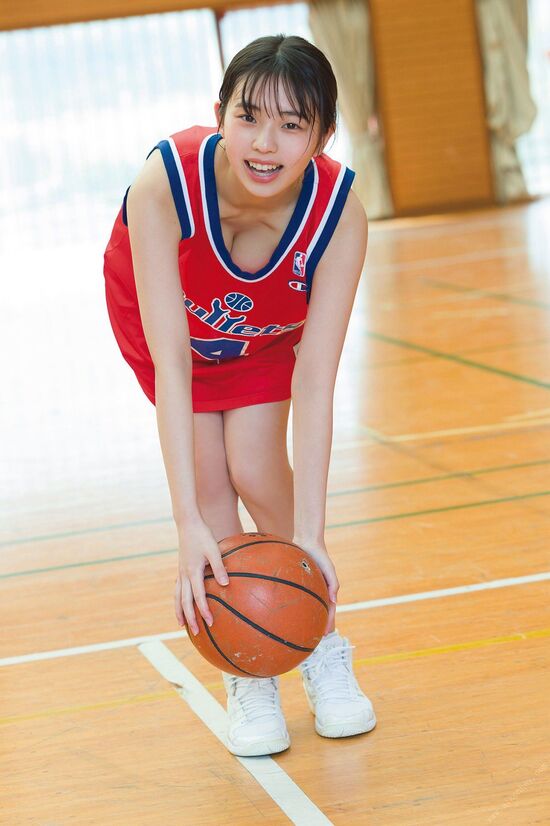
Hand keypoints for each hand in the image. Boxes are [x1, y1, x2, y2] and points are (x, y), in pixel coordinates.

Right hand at [175, 518, 228, 635]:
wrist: (187, 524)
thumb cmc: (203, 535)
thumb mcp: (214, 549)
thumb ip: (219, 567)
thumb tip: (226, 584)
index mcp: (193, 572)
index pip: (198, 597)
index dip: (204, 611)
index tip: (210, 623)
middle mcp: (184, 575)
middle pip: (185, 602)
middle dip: (191, 618)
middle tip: (196, 633)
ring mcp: (180, 573)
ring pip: (178, 597)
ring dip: (180, 612)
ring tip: (182, 624)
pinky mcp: (180, 569)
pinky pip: (178, 589)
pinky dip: (178, 600)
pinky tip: (181, 604)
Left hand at [292, 536, 338, 634]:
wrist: (307, 542)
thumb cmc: (320, 555)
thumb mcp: (330, 569)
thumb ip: (333, 584)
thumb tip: (334, 601)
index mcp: (326, 590)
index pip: (328, 610)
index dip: (328, 622)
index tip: (325, 634)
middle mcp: (317, 591)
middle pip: (318, 612)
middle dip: (318, 625)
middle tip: (314, 638)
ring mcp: (307, 589)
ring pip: (307, 607)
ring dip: (306, 619)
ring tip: (301, 631)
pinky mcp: (297, 584)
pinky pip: (294, 598)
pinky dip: (294, 607)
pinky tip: (286, 614)